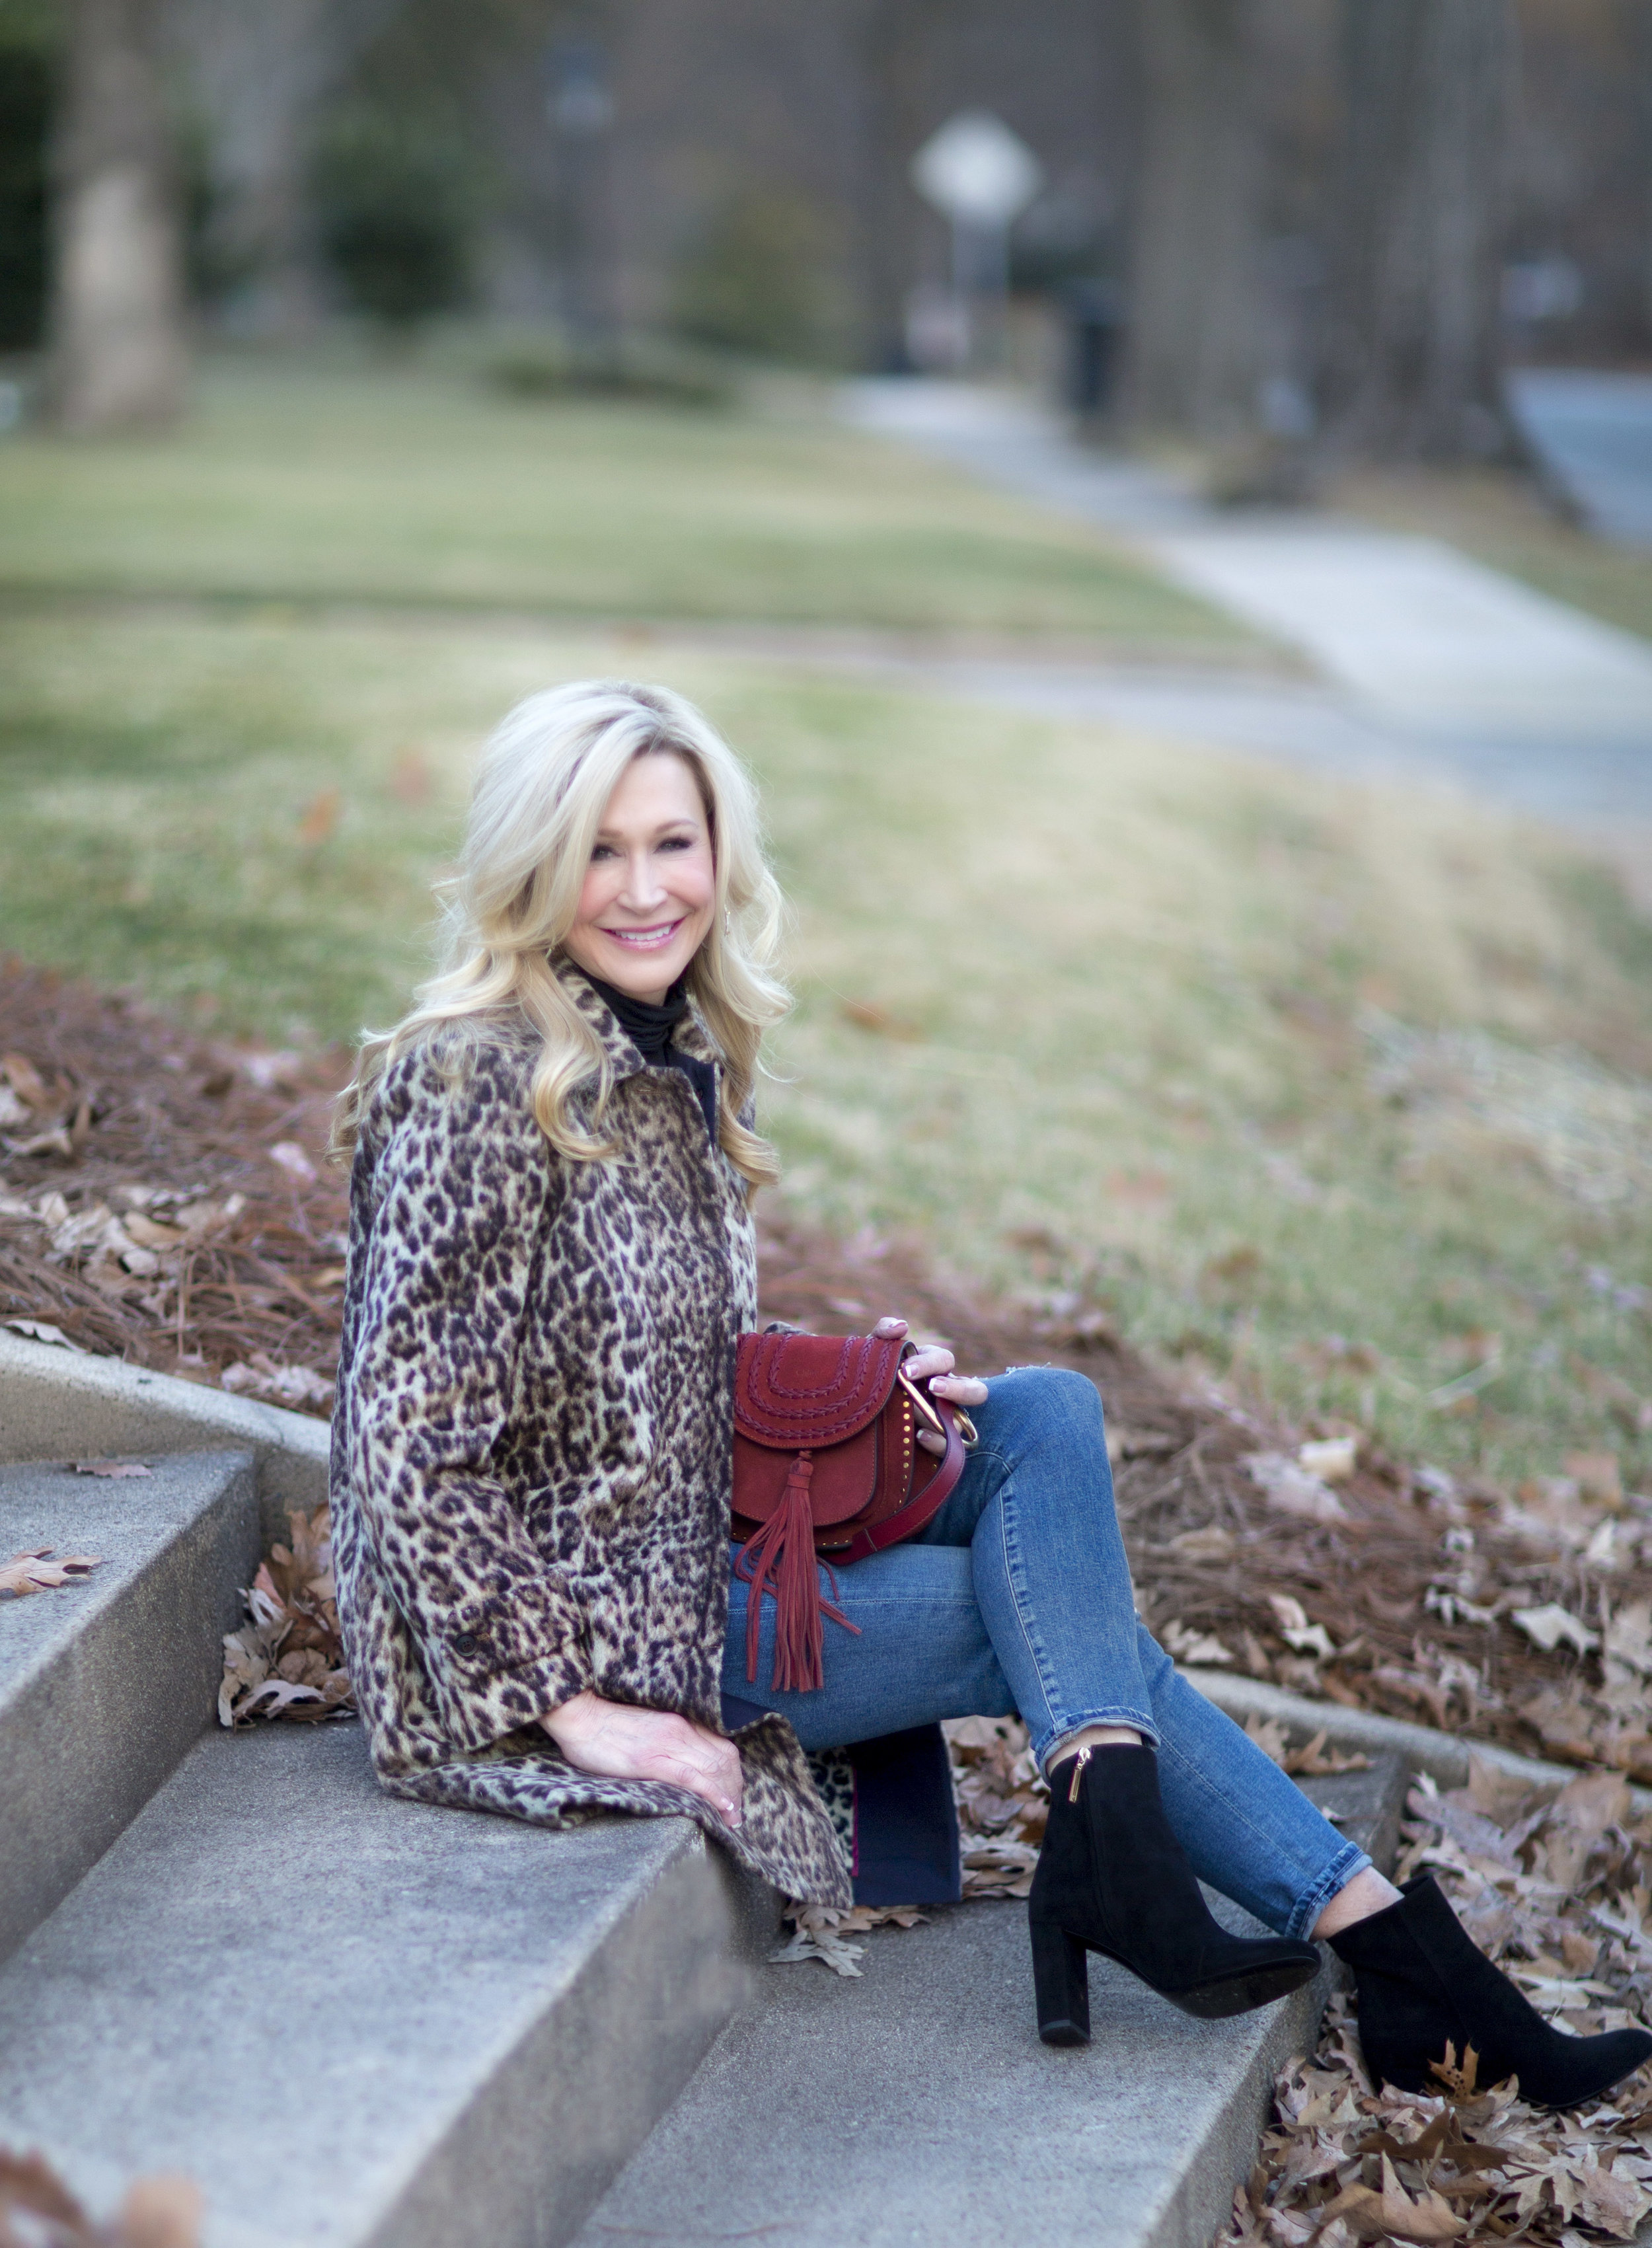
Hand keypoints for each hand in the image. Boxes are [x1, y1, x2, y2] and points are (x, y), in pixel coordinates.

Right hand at [541, 1690, 743, 1827]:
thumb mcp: (647, 1731)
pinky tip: (721, 1808)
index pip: (722, 1748)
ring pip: (713, 1769)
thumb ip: (667, 1744)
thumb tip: (682, 1769)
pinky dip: (711, 1793)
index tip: (734, 1797)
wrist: (580, 1716)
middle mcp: (679, 1730)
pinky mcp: (650, 1759)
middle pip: (724, 1761)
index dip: (734, 1776)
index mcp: (679, 1723)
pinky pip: (690, 1777)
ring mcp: (666, 1743)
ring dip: (728, 1797)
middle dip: (735, 1790)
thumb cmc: (606, 1727)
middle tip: (735, 1816)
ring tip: (731, 1820)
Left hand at [872, 1315, 988, 1453]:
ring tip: (920, 1415)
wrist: (858, 1416)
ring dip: (945, 1419)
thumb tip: (901, 1327)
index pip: (945, 1361)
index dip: (931, 1364)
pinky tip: (918, 1437)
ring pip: (965, 1421)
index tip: (906, 1370)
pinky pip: (949, 1448)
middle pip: (975, 1390)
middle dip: (956, 1389)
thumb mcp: (873, 1354)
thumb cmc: (872, 1380)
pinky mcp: (938, 1445)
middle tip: (932, 1387)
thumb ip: (883, 1334)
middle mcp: (946, 1397)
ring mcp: (945, 1422)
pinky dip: (938, 1442)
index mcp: (933, 1371)